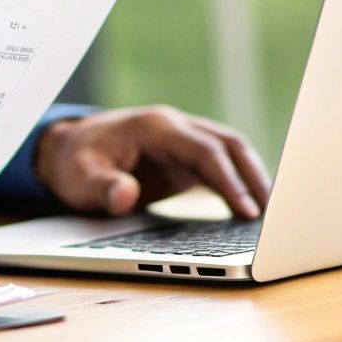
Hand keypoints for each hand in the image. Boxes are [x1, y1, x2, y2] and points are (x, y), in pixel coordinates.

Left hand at [34, 106, 272, 218]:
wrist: (68, 149)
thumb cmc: (75, 163)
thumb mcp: (79, 178)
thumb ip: (102, 187)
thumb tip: (125, 196)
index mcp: (156, 127)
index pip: (205, 150)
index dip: (229, 180)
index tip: (248, 209)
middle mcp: (175, 127)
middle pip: (228, 144)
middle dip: (254, 177)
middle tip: (273, 214)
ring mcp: (182, 139)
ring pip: (230, 150)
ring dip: (252, 177)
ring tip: (272, 213)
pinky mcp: (184, 155)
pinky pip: (220, 164)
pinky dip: (239, 181)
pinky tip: (251, 206)